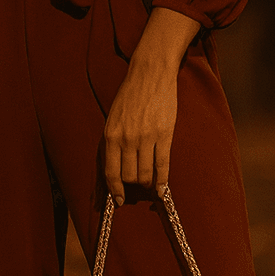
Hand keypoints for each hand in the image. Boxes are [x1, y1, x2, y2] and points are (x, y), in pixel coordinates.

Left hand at [104, 59, 177, 205]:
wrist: (150, 75)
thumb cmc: (130, 96)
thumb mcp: (113, 119)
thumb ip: (112, 142)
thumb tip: (113, 168)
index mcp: (110, 136)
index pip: (111, 172)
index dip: (115, 190)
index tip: (119, 200)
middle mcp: (126, 139)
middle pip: (129, 176)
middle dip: (132, 185)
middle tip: (137, 185)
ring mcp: (146, 138)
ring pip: (145, 174)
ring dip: (146, 183)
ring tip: (148, 183)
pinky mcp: (164, 135)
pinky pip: (162, 165)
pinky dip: (162, 181)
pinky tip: (161, 189)